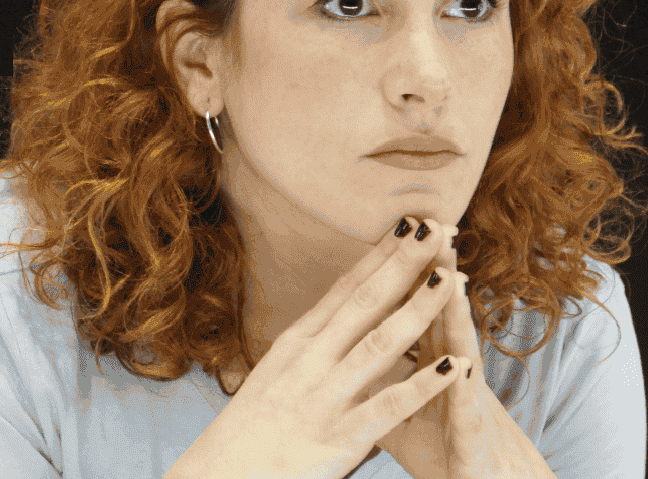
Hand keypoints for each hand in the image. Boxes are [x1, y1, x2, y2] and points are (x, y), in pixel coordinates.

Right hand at [166, 218, 465, 478]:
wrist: (222, 474)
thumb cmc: (255, 424)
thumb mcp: (280, 369)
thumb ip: (317, 342)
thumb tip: (349, 311)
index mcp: (300, 340)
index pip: (347, 287)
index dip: (381, 254)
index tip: (411, 223)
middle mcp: (311, 359)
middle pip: (365, 302)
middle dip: (404, 264)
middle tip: (437, 229)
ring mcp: (324, 395)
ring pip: (380, 344)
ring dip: (417, 311)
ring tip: (450, 281)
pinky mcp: (339, 436)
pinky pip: (388, 406)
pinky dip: (423, 385)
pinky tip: (454, 367)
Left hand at [375, 219, 556, 478]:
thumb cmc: (443, 446)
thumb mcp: (405, 403)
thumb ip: (387, 368)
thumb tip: (360, 339)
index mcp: (429, 361)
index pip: (413, 305)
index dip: (405, 270)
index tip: (397, 226)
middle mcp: (452, 372)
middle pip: (440, 315)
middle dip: (432, 273)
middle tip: (430, 227)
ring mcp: (465, 403)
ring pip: (460, 351)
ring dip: (454, 316)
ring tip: (449, 277)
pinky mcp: (471, 437)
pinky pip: (464, 411)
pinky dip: (459, 388)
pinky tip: (460, 364)